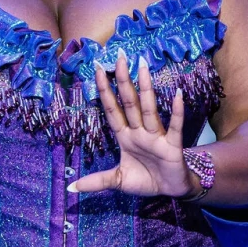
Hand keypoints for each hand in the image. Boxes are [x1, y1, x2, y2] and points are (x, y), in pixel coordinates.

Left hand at [72, 53, 194, 197]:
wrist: (171, 190)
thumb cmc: (145, 180)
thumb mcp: (117, 181)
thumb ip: (96, 182)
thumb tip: (71, 188)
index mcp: (125, 136)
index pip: (112, 109)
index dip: (104, 90)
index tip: (96, 68)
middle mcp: (139, 131)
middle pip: (129, 102)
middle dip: (123, 80)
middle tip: (120, 56)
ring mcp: (156, 136)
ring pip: (148, 108)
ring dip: (145, 88)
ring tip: (142, 66)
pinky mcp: (172, 146)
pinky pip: (174, 126)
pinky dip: (176, 112)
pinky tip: (176, 94)